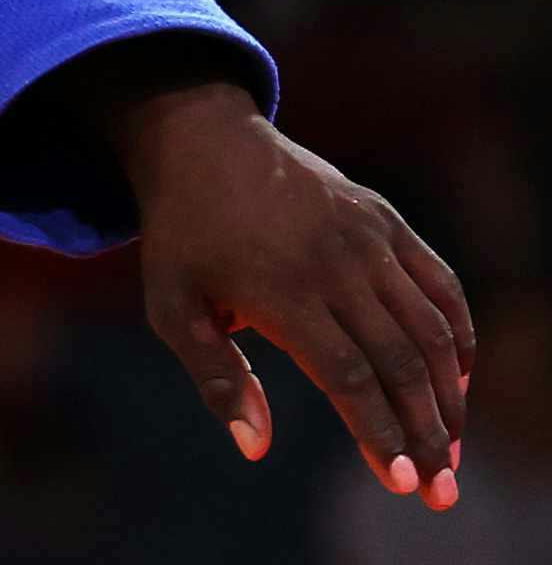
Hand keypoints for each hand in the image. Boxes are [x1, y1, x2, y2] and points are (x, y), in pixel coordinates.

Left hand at [120, 83, 474, 511]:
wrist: (202, 141)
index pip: (349, 376)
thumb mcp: (171, 304)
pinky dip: (460, 334)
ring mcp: (368, 238)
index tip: (402, 482)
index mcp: (281, 289)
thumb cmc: (183, 235)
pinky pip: (441, 283)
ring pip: (431, 329)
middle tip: (441, 490)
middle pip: (400, 362)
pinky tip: (459, 379)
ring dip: (450, 395)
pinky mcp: (386, 219)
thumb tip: (255, 448)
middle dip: (427, 433)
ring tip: (452, 448)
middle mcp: (335, 264)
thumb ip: (215, 376)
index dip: (380, 432)